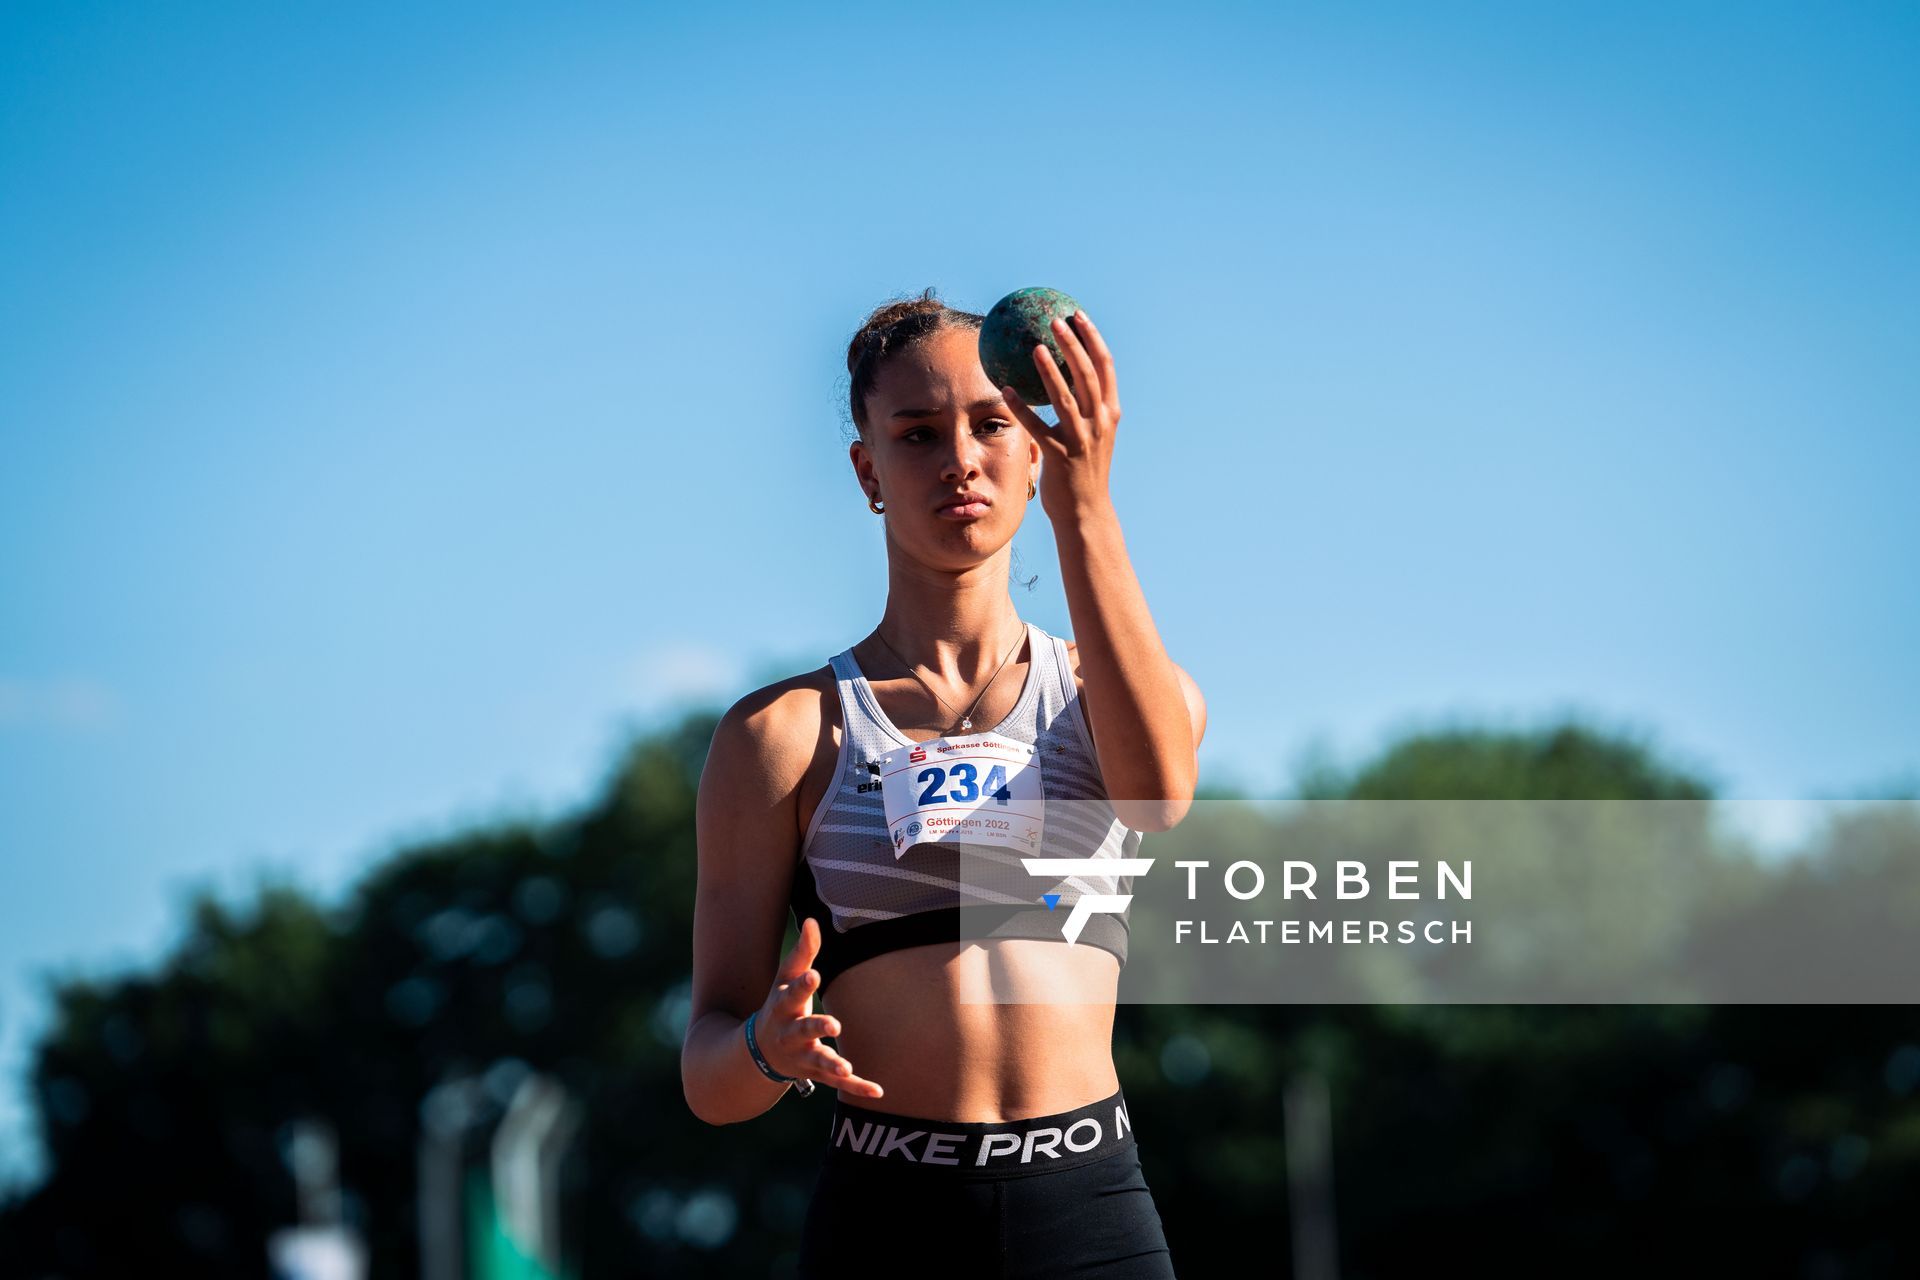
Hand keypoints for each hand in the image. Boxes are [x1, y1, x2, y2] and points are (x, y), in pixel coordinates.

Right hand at [757, 916, 883, 1098]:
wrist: (760, 1052)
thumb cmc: (780, 1005)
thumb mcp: (785, 979)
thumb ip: (803, 953)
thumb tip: (812, 921)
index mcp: (783, 1006)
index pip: (792, 993)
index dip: (803, 985)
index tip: (814, 974)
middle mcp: (790, 1034)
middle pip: (804, 1030)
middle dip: (817, 1027)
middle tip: (833, 1025)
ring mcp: (803, 1056)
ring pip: (818, 1062)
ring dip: (832, 1064)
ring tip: (846, 1067)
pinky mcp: (817, 1074)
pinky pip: (838, 1083)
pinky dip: (857, 1086)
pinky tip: (878, 1091)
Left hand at [998, 310, 1120, 519]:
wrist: (1086, 512)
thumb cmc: (1083, 472)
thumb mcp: (1092, 436)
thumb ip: (1083, 409)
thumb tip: (1061, 379)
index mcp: (1109, 414)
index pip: (1105, 367)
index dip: (1093, 338)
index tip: (1078, 316)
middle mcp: (1100, 422)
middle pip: (1088, 373)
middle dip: (1074, 343)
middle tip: (1055, 320)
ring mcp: (1082, 439)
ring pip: (1065, 396)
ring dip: (1050, 369)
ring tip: (1034, 345)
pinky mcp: (1060, 455)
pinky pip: (1036, 425)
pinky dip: (1021, 406)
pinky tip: (1005, 389)